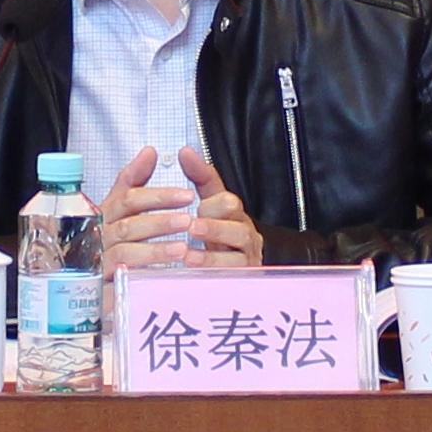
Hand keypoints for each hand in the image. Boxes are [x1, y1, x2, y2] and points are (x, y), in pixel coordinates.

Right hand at [98, 146, 196, 277]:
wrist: (86, 289)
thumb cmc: (111, 245)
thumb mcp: (123, 210)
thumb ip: (134, 181)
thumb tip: (149, 152)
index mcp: (106, 214)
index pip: (128, 198)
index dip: (158, 195)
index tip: (186, 195)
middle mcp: (100, 235)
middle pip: (128, 223)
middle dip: (161, 220)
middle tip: (188, 220)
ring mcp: (98, 260)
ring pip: (126, 249)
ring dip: (156, 247)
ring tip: (183, 247)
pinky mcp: (100, 283)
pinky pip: (122, 274)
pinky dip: (145, 268)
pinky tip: (164, 271)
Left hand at [176, 147, 263, 267]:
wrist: (238, 261)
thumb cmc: (220, 228)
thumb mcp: (210, 199)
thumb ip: (199, 176)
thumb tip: (185, 152)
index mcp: (235, 213)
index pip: (229, 204)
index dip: (213, 205)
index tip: (199, 207)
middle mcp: (245, 235)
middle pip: (238, 229)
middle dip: (215, 228)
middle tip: (192, 227)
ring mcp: (246, 259)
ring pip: (236, 256)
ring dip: (210, 255)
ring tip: (187, 255)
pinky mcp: (241, 279)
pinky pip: (230, 278)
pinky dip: (212, 276)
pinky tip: (193, 274)